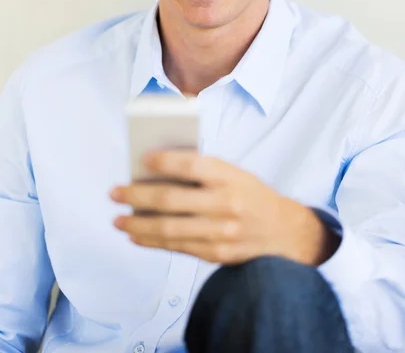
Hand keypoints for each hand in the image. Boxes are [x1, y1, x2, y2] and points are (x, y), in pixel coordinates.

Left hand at [110, 150, 338, 264]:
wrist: (283, 231)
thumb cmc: (251, 194)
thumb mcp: (234, 173)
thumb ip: (202, 171)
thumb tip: (157, 170)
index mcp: (231, 177)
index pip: (193, 165)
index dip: (165, 161)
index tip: (142, 158)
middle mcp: (227, 204)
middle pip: (172, 200)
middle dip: (137, 196)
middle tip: (114, 192)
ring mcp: (221, 232)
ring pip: (169, 228)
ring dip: (137, 224)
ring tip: (118, 219)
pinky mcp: (216, 253)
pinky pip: (177, 247)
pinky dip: (152, 242)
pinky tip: (135, 236)